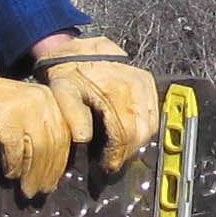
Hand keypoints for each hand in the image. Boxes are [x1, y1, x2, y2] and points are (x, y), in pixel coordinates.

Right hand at [0, 65, 77, 196]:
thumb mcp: (24, 110)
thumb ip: (39, 129)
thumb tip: (50, 166)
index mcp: (50, 98)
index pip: (64, 134)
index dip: (60, 162)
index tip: (55, 180)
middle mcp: (42, 99)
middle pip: (53, 143)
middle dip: (48, 172)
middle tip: (42, 191)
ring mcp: (25, 106)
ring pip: (38, 148)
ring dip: (32, 174)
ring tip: (27, 190)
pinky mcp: (7, 115)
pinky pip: (16, 148)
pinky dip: (14, 165)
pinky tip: (11, 175)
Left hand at [32, 34, 159, 175]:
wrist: (79, 49)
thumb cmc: (69, 72)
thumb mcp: (62, 92)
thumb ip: (73, 115)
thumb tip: (85, 139)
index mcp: (115, 91)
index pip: (125, 134)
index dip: (117, 155)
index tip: (107, 166)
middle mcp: (136, 87)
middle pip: (141, 133)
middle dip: (127, 152)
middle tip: (112, 161)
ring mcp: (145, 84)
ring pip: (151, 126)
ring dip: (137, 142)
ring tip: (120, 149)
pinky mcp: (149, 82)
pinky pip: (154, 113)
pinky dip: (144, 127)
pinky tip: (129, 132)